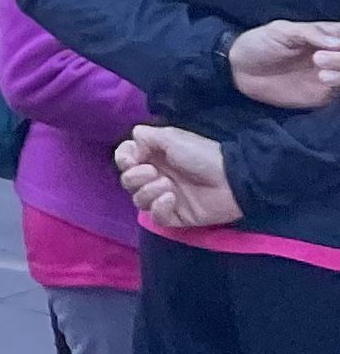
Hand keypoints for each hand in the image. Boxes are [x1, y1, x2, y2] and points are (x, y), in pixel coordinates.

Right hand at [118, 123, 239, 231]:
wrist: (230, 179)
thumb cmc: (201, 155)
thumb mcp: (171, 137)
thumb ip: (145, 136)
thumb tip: (131, 143)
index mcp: (153, 157)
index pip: (125, 160)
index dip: (122, 160)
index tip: (131, 159)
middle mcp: (156, 177)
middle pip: (127, 181)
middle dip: (134, 177)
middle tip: (153, 172)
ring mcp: (165, 197)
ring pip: (138, 200)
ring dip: (148, 192)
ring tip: (168, 186)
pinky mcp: (176, 216)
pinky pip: (156, 217)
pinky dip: (159, 208)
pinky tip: (171, 199)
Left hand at [228, 20, 339, 110]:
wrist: (240, 71)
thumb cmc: (259, 43)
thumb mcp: (280, 31)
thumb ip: (310, 33)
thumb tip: (337, 41)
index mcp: (326, 34)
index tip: (335, 44)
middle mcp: (334, 53)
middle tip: (320, 58)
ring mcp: (332, 73)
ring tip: (320, 67)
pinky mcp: (327, 92)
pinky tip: (324, 80)